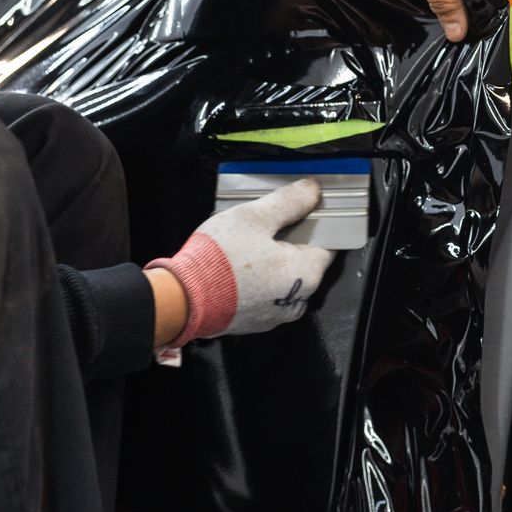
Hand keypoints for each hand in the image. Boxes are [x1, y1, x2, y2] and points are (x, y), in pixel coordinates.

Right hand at [146, 178, 334, 346]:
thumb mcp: (255, 217)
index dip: (315, 223)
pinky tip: (238, 265)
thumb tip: (312, 190)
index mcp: (306, 273)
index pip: (328, 243)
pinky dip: (258, 279)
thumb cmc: (220, 260)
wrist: (184, 300)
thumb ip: (288, 202)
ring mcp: (275, 314)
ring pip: (283, 279)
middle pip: (304, 261)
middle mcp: (297, 299)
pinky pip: (265, 293)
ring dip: (272, 262)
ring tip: (247, 245)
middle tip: (265, 225)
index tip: (299, 211)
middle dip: (289, 241)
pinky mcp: (254, 321)